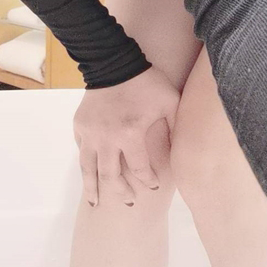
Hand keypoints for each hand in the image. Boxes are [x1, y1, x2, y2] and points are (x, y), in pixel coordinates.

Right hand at [73, 65, 179, 208]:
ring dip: (92, 188)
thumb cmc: (147, 82)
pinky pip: (81, 148)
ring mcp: (90, 133)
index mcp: (130, 135)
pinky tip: (89, 172)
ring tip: (94, 204)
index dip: (148, 181)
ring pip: (88, 169)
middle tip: (128, 203)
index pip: (140, 169)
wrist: (114, 62)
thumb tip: (186, 146)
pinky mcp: (80, 125)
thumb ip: (178, 125)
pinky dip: (86, 161)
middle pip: (111, 177)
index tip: (152, 186)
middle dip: (121, 193)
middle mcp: (107, 139)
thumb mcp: (170, 102)